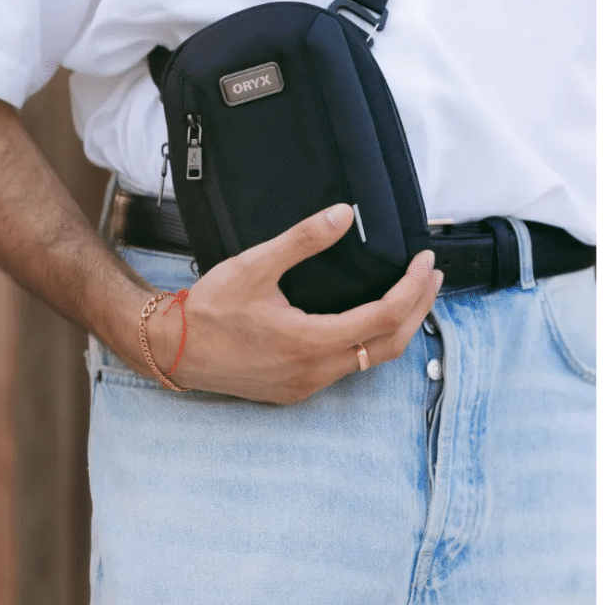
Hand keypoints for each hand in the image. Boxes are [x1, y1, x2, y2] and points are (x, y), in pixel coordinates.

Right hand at [144, 203, 443, 403]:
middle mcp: (315, 371)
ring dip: (398, 327)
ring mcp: (307, 385)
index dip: (412, 289)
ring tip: (411, 295)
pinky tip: (369, 320)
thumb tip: (344, 215)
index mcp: (309, 341)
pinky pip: (349, 369)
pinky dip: (371, 342)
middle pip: (389, 345)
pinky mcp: (297, 389)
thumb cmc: (210, 308)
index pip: (383, 317)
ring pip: (371, 361)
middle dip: (418, 309)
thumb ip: (303, 240)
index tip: (425, 262)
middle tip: (432, 277)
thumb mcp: (255, 265)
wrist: (173, 349)